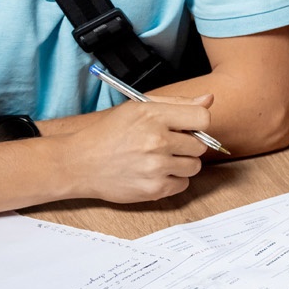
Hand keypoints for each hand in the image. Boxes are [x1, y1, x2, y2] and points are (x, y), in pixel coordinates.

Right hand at [55, 95, 214, 202]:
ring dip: (182, 163)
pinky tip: (154, 172)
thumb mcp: (138, 108)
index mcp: (154, 116)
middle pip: (200, 145)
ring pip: (194, 166)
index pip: (202, 118)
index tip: (188, 127)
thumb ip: (177, 103)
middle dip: (188, 144)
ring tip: (159, 158)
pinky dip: (173, 179)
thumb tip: (209, 100)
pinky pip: (183, 184)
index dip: (198, 123)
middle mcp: (157, 141)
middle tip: (167, 144)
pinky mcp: (154, 189)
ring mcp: (156, 167)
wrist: (79, 162)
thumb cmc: (108, 133)